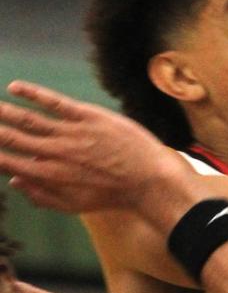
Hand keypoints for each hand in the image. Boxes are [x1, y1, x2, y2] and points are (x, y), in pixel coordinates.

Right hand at [0, 83, 194, 229]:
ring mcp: (70, 133)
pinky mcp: (87, 117)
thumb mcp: (74, 205)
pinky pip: (54, 102)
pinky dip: (32, 93)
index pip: (8, 162)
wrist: (148, 180)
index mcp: (49, 176)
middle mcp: (54, 154)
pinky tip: (15, 87)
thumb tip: (13, 182)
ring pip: (28, 119)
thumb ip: (40, 196)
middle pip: (12, 138)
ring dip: (4, 111)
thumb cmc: (111, 194)